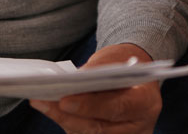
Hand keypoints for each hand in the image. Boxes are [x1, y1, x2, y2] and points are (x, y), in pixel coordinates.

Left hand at [29, 44, 160, 133]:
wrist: (136, 78)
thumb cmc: (124, 65)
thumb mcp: (115, 60)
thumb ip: (97, 72)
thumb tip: (70, 81)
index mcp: (147, 103)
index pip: (117, 108)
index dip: (90, 106)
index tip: (65, 100)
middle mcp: (139, 126)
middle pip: (99, 128)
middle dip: (68, 116)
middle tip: (43, 102)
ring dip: (62, 120)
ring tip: (41, 103)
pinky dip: (67, 123)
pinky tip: (51, 109)